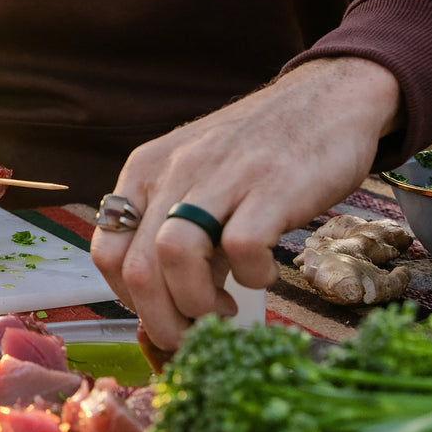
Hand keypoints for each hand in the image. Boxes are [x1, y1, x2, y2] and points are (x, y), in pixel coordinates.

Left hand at [90, 58, 401, 349]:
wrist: (326, 97)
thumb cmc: (259, 148)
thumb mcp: (198, 177)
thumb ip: (177, 230)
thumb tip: (166, 305)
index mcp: (147, 168)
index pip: (105, 251)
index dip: (129, 301)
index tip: (162, 315)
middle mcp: (176, 169)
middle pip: (136, 267)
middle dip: (162, 321)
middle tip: (194, 334)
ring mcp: (223, 175)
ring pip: (173, 255)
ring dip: (197, 305)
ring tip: (225, 310)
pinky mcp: (272, 186)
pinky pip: (242, 247)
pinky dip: (252, 277)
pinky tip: (265, 273)